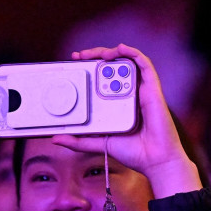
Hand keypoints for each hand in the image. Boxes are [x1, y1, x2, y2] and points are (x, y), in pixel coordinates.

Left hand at [51, 44, 199, 198]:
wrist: (155, 161)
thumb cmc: (134, 152)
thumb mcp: (99, 143)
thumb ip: (79, 141)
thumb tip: (56, 138)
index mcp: (119, 103)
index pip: (103, 78)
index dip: (90, 67)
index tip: (75, 62)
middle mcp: (130, 93)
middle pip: (113, 67)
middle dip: (96, 56)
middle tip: (80, 56)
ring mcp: (142, 90)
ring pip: (127, 62)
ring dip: (112, 52)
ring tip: (98, 54)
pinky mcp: (153, 89)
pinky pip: (145, 64)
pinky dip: (133, 53)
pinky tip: (121, 49)